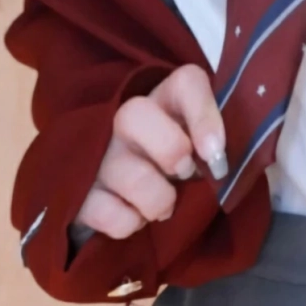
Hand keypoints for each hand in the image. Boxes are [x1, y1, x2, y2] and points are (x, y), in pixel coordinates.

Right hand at [71, 66, 227, 241]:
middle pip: (135, 115)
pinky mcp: (80, 193)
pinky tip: (136, 216)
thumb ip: (217, 147)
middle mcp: (124, 120)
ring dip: (158, 200)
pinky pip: (110, 214)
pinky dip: (130, 223)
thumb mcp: (200, 149)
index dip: (204, 114)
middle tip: (186, 175)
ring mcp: (97, 155)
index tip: (216, 153)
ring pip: (130, 175)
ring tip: (165, 206)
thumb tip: (225, 165)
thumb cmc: (171, 166)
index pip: (186, 82)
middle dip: (170, 151)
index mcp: (164, 100)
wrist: (119, 197)